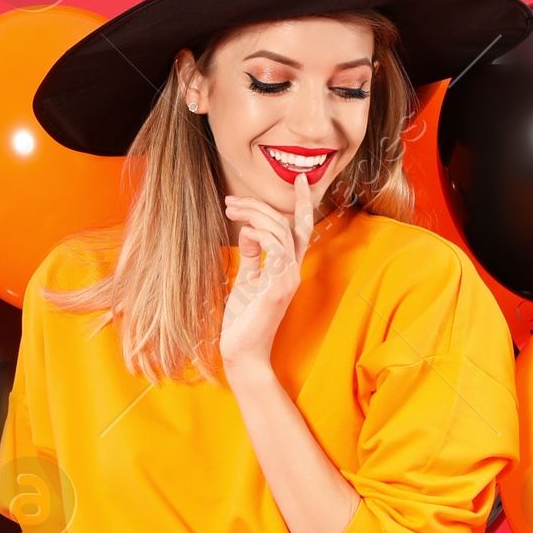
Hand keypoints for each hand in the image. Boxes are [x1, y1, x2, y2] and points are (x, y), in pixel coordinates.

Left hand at [221, 167, 315, 379]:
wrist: (242, 352)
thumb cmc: (243, 319)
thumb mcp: (247, 279)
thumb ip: (253, 254)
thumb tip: (251, 230)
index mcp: (288, 267)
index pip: (300, 229)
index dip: (304, 204)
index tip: (302, 180)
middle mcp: (294, 271)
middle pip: (288, 225)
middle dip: (261, 206)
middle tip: (231, 201)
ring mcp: (289, 279)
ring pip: (281, 232)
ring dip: (254, 215)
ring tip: (229, 210)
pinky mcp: (278, 287)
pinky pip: (277, 250)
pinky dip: (261, 234)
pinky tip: (244, 230)